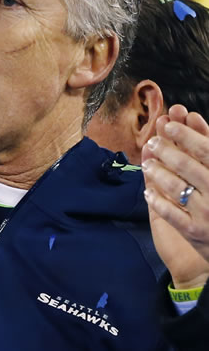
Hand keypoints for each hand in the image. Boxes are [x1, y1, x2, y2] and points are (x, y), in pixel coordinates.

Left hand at [142, 105, 208, 288]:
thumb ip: (206, 150)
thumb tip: (191, 118)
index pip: (206, 149)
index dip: (185, 133)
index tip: (168, 123)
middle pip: (186, 164)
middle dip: (165, 149)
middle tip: (152, 141)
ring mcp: (206, 213)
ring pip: (175, 186)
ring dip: (157, 172)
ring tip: (148, 165)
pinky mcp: (195, 232)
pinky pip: (170, 213)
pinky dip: (157, 200)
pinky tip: (148, 193)